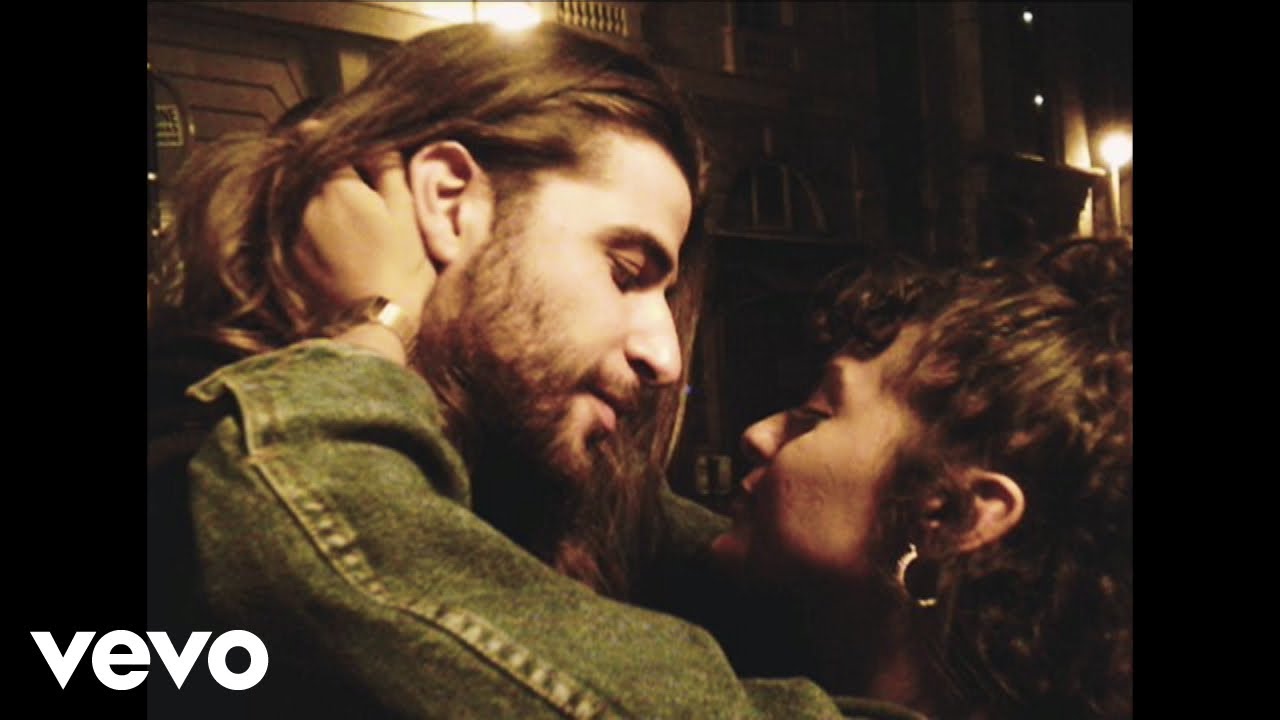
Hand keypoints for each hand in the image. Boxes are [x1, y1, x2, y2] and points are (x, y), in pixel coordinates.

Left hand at [296, 152, 432, 329]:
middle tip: (321, 156)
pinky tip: (314, 223)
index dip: (325, 135)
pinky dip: (297, 214)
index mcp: (337, 187)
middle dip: (308, 158)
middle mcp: (306, 203)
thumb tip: (376, 143)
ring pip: (291, 194)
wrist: (373, 321)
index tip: (324, 130)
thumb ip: (388, 171)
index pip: (320, 143)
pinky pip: (287, 222)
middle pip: (299, 167)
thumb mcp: (406, 214)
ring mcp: (293, 231)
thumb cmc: (399, 266)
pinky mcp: (288, 257)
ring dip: (301, 186)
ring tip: (318, 190)